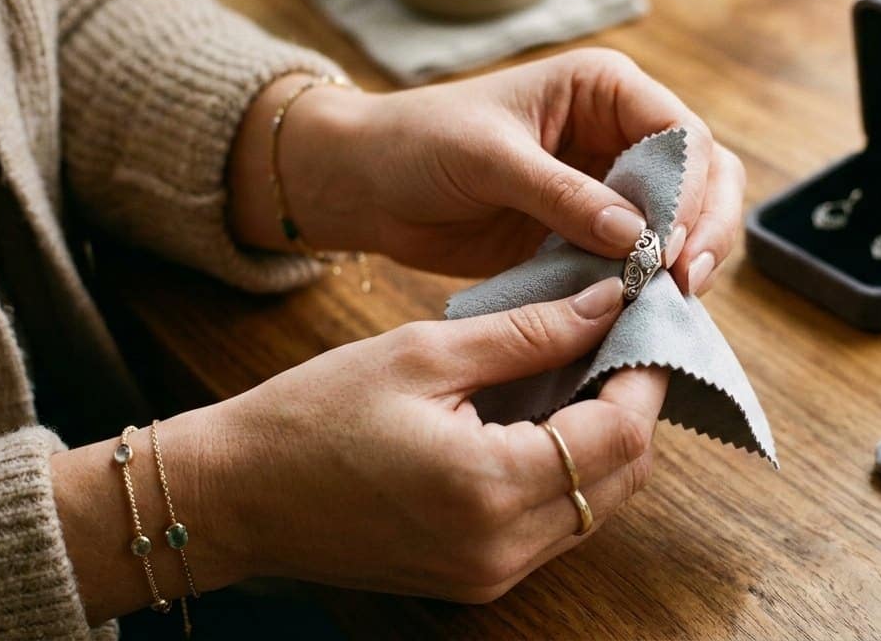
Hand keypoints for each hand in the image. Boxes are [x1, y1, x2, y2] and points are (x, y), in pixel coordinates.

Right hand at [206, 277, 663, 601]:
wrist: (235, 494)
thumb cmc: (313, 415)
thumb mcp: (424, 353)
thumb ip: (529, 332)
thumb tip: (608, 301)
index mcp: (489, 487)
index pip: (621, 434)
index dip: (644, 372)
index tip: (642, 320)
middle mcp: (503, 547)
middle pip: (622, 476)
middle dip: (632, 403)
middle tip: (615, 339)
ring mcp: (492, 574)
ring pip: (597, 504)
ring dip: (604, 438)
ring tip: (580, 369)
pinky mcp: (478, 578)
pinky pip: (557, 523)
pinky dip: (567, 470)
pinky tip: (544, 418)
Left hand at [230, 49, 746, 294]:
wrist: (368, 183)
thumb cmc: (419, 143)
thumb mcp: (489, 159)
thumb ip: (563, 195)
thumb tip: (637, 237)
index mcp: (605, 89)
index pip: (682, 134)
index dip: (688, 190)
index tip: (669, 246)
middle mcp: (619, 131)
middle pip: (703, 176)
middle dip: (704, 228)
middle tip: (684, 282)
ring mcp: (609, 185)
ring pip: (684, 220)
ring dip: (686, 259)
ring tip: (671, 301)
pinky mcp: (590, 234)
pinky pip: (640, 259)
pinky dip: (649, 284)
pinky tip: (643, 312)